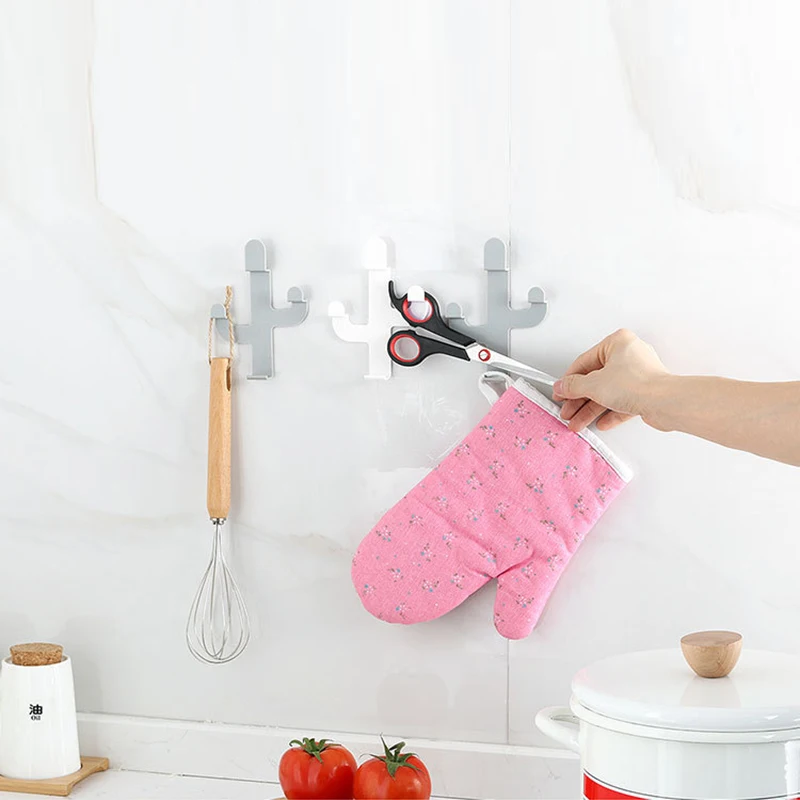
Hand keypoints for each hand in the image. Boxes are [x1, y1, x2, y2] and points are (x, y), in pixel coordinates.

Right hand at [553, 329, 668, 431]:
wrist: (665, 403)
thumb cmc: (637, 384)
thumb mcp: (593, 384)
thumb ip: (573, 386)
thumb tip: (562, 386)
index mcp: (617, 343)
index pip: (584, 361)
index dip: (569, 380)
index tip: (560, 391)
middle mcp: (629, 355)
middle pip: (596, 379)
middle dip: (580, 399)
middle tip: (568, 409)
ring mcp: (638, 374)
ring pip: (608, 392)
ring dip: (591, 409)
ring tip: (579, 422)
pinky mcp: (645, 392)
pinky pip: (622, 401)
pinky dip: (610, 412)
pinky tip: (601, 422)